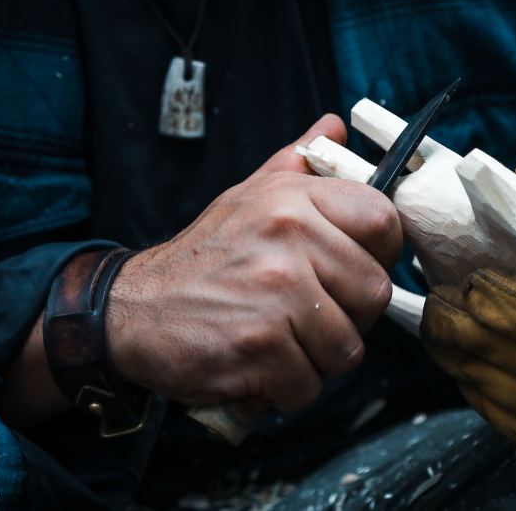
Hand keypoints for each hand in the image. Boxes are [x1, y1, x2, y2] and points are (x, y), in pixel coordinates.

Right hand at [106, 115, 402, 409]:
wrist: (132, 311)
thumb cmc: (199, 260)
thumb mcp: (244, 198)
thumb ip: (294, 164)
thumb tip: (334, 127)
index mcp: (292, 200)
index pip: (384, 221)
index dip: (380, 255)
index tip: (354, 271)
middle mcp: (288, 240)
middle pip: (374, 294)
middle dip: (347, 317)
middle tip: (307, 317)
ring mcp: (276, 295)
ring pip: (347, 348)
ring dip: (316, 359)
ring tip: (278, 341)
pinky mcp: (261, 347)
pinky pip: (309, 384)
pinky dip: (285, 388)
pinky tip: (257, 366)